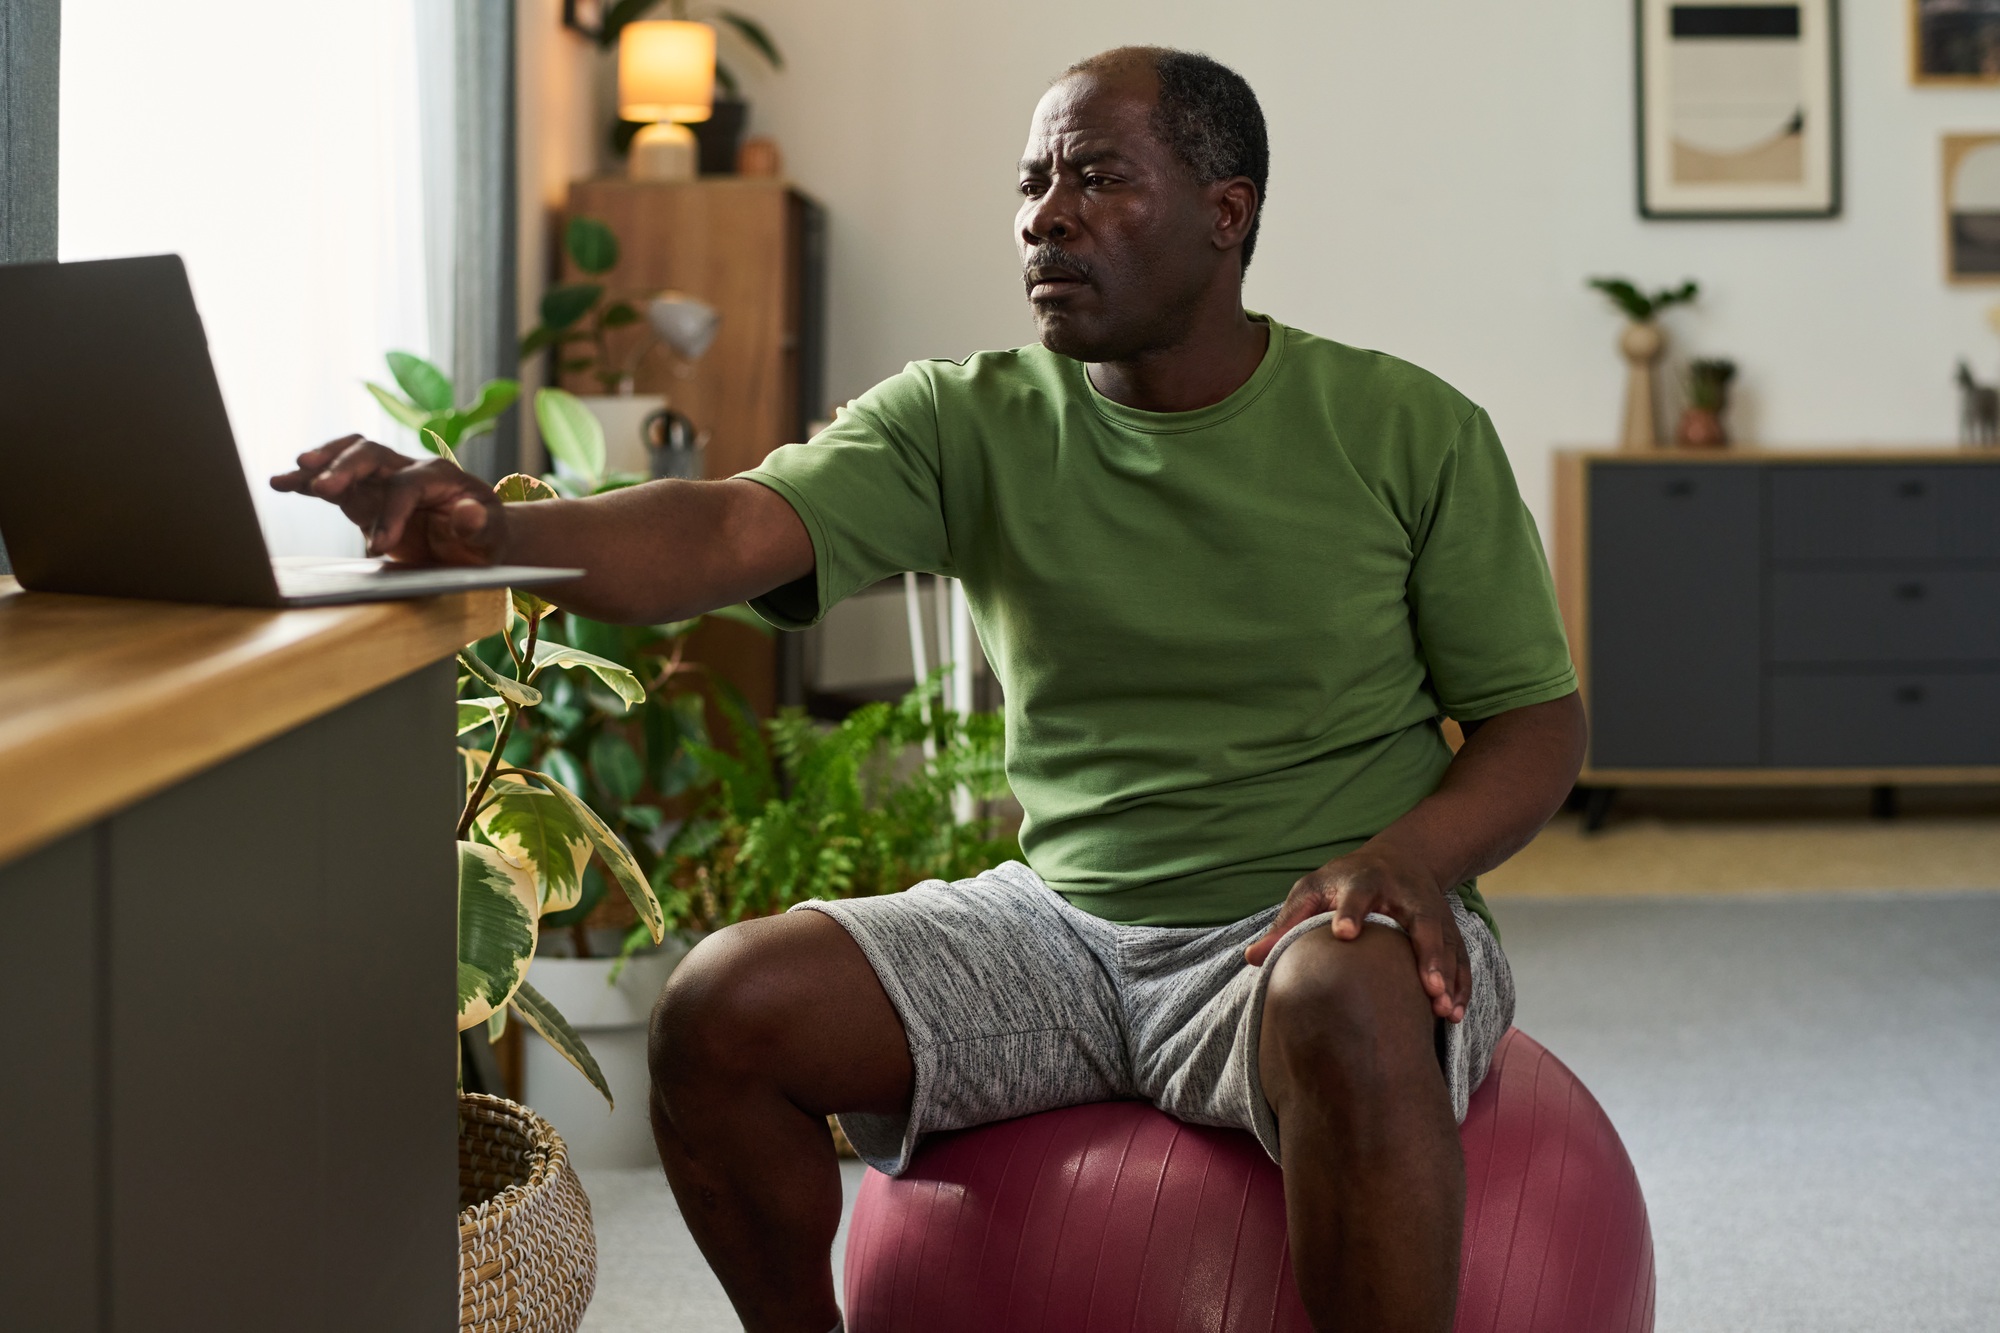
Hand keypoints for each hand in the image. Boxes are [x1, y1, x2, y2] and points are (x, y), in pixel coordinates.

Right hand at [270, 435, 507, 565]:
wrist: (477, 539)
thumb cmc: (485, 537)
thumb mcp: (492, 536)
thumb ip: (481, 525)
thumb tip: (467, 513)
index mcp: (440, 476)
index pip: (406, 485)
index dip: (391, 513)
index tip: (378, 546)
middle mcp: (408, 469)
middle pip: (371, 454)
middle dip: (345, 468)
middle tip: (322, 489)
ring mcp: (384, 479)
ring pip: (349, 457)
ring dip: (320, 465)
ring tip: (286, 478)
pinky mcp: (366, 496)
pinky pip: (335, 481)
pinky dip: (308, 480)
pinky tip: (282, 483)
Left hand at [1243, 847, 1469, 1022]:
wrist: (1400, 858)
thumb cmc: (1344, 880)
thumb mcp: (1312, 890)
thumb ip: (1286, 924)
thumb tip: (1251, 958)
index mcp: (1363, 881)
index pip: (1356, 895)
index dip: (1349, 912)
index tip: (1343, 934)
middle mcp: (1403, 895)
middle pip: (1419, 922)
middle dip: (1426, 953)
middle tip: (1427, 986)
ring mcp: (1431, 911)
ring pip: (1446, 942)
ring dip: (1449, 975)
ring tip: (1446, 1011)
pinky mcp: (1447, 927)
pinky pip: (1460, 956)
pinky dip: (1461, 982)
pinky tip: (1455, 1012)